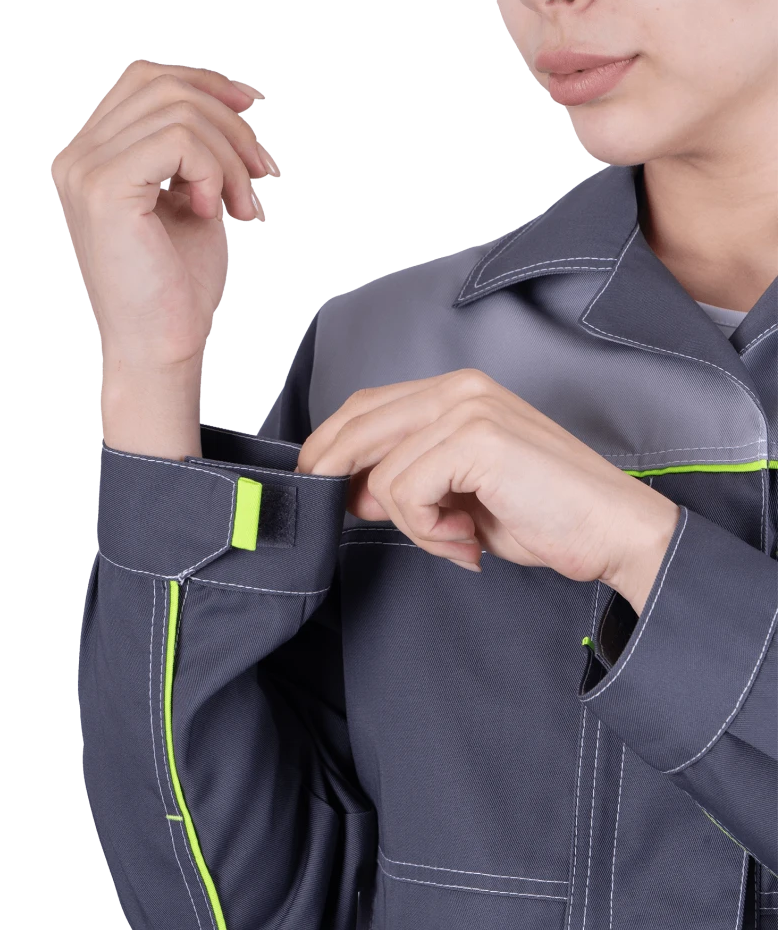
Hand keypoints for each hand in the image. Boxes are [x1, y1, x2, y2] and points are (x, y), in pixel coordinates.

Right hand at [51, 59, 277, 369]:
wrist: (160, 348)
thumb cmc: (175, 288)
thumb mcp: (190, 202)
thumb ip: (196, 153)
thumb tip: (236, 100)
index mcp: (93, 155)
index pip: (145, 80)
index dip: (204, 82)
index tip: (251, 108)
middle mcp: (78, 156)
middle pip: (163, 86)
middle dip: (230, 124)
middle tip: (262, 174)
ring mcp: (86, 170)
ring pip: (179, 112)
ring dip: (231, 157)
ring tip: (243, 206)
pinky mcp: (105, 190)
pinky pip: (180, 141)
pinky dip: (214, 172)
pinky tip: (215, 212)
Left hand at [296, 369, 679, 586]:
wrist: (613, 530)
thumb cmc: (546, 515)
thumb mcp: (461, 496)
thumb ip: (410, 483)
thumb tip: (353, 492)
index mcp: (458, 392)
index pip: (367, 406)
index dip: (331, 445)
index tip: (317, 484)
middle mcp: (459, 389)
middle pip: (359, 423)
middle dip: (334, 474)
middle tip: (340, 512)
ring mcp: (468, 409)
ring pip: (384, 474)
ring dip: (411, 524)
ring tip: (456, 540)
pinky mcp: (475, 438)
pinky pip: (406, 493)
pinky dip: (428, 530)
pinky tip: (466, 539)